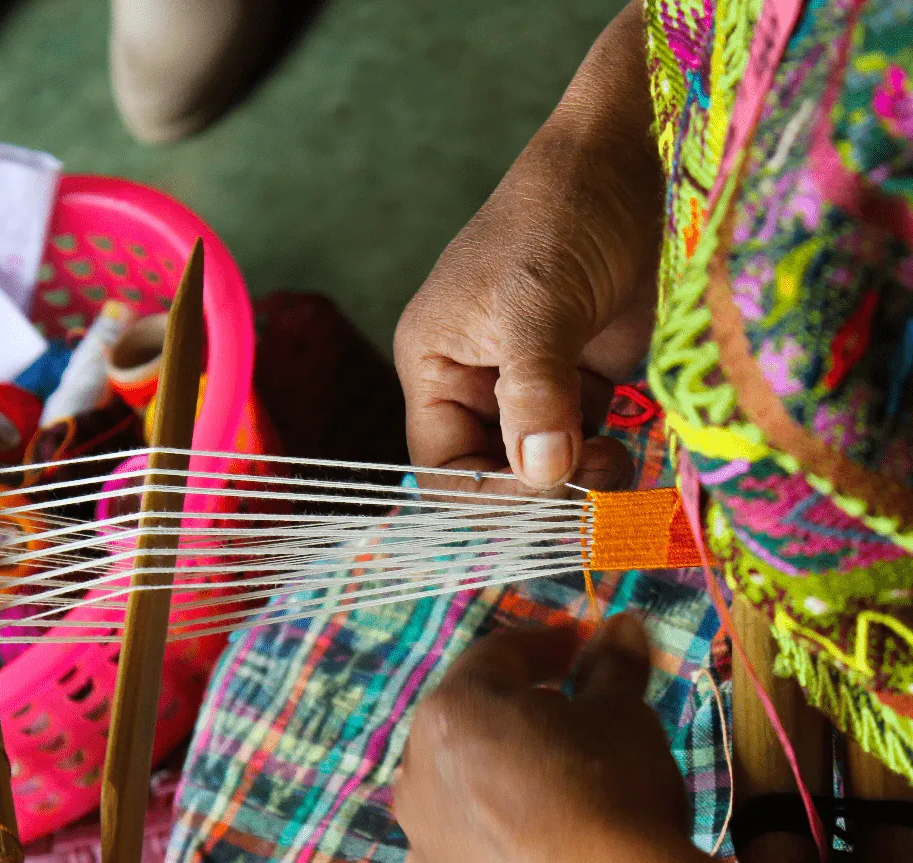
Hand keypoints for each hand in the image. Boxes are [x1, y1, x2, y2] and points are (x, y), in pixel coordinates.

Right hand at [394, 2, 661, 494]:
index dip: (486, 493)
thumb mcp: (536, 305)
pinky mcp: (578, 382)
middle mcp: (474, 384)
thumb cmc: (561, 218)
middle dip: (539, 490)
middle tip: (592, 486)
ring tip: (617, 459)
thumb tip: (543, 474)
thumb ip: (534, 395)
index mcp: (435, 365)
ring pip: (542, 468)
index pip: (442, 464)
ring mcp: (529, 385)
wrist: (632, 164)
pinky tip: (629, 446)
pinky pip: (581, 445)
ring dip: (579, 479)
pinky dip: (604, 459)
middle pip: (493, 473)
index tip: (544, 494)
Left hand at [394, 614, 688, 862]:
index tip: (578, 653)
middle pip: (464, 739)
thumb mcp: (624, 716)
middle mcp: (417, 784)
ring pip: (456, 818)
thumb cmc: (615, 796)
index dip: (543, 649)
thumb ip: (612, 666)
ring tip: (559, 822)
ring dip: (497, 808)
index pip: (496, 659)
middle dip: (512, 729)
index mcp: (452, 716)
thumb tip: (622, 624)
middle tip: (569, 736)